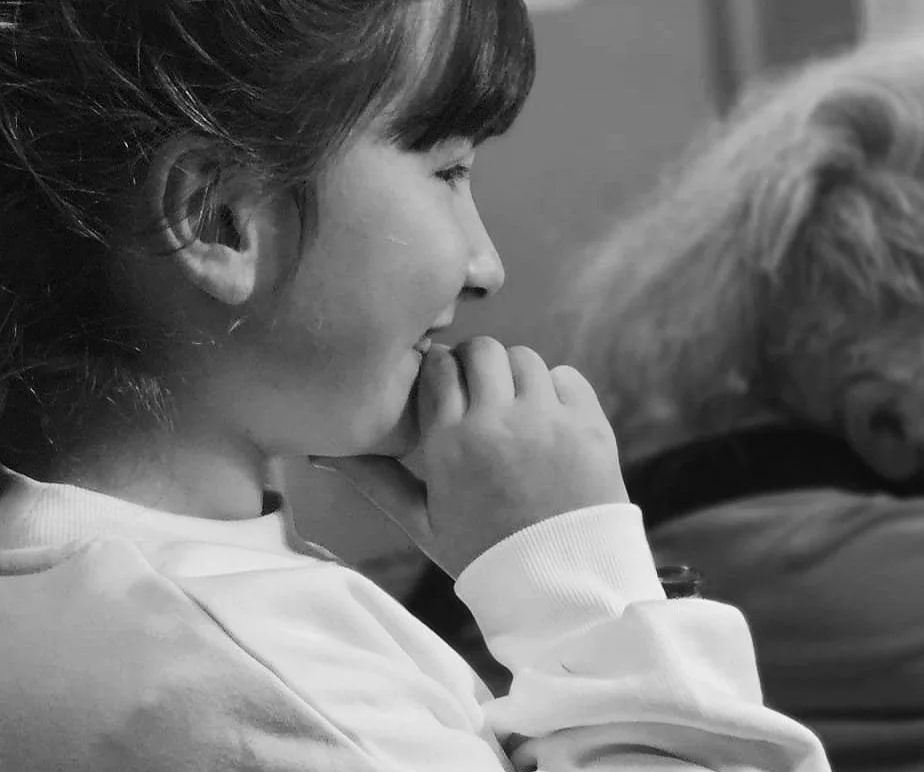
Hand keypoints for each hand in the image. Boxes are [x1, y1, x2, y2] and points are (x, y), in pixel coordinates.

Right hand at [315, 337, 628, 575]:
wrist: (563, 586)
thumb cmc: (485, 555)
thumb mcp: (422, 522)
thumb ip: (374, 480)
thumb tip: (320, 453)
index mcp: (450, 443)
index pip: (438, 366)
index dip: (439, 370)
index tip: (443, 386)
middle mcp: (498, 422)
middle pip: (483, 350)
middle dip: (477, 365)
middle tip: (479, 393)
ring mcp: (549, 421)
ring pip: (525, 358)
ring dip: (515, 377)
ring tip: (514, 411)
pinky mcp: (590, 425)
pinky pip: (567, 377)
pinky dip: (556, 391)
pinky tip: (548, 423)